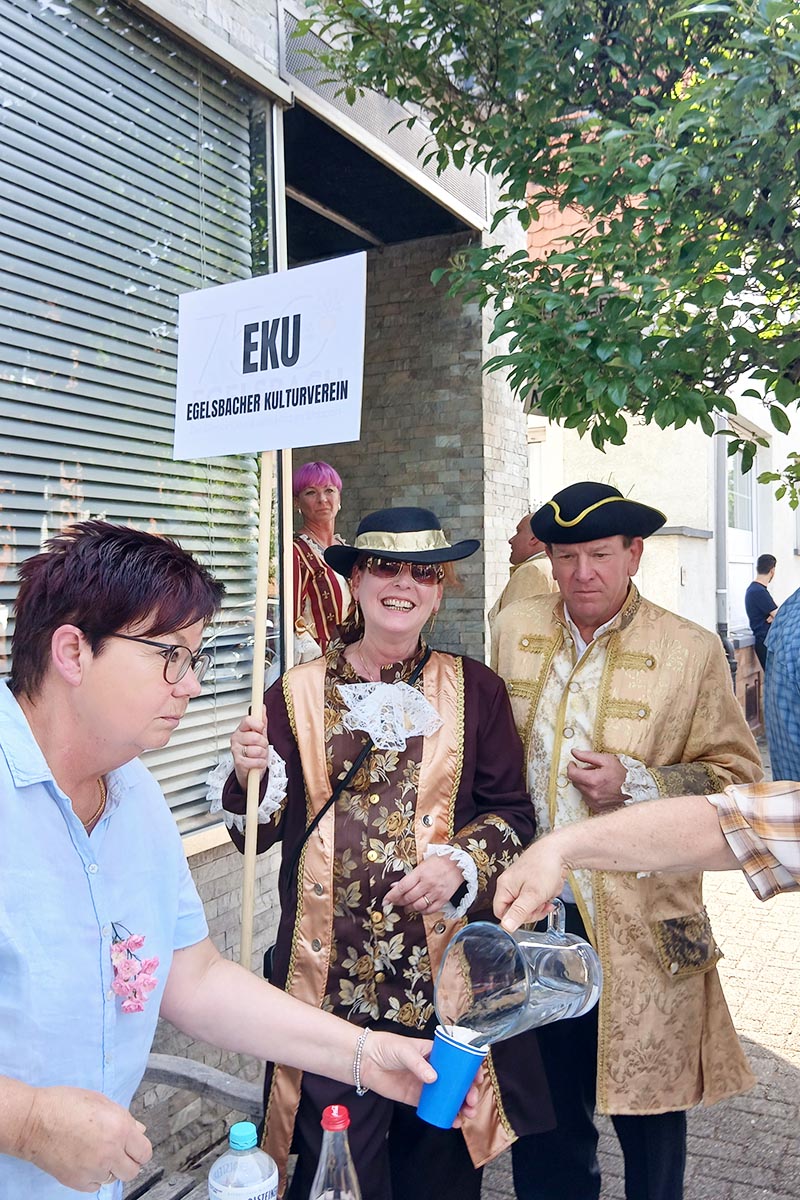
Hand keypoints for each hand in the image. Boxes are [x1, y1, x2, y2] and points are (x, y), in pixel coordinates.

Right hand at [18, 1086, 151, 1191]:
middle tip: (119, 1153)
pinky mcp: (77, 1182)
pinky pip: (95, 1187)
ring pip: (113, 1179)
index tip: (134, 1147)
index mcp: (120, 1128)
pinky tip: (85, 1162)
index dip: (140, 1149)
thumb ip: (123, 1117)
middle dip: (128, 1162)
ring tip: (97, 1154)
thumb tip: (138, 1130)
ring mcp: (93, 1170)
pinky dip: (93, 1178)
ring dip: (110, 1169)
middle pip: (133, 1171)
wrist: (33, 1121)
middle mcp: (110, 1152)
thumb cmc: (63, 1105)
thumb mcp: (100, 1101)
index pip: (144, 1152)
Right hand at [231, 704, 268, 789]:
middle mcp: (236, 739)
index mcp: (241, 729)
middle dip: (263, 743)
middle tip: (261, 746)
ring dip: (263, 754)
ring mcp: (236, 751)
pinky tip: (257, 763)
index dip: (258, 724)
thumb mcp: (260, 734)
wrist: (249, 769)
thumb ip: (261, 721)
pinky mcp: (239, 763)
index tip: (261, 729)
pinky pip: (257, 761)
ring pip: (257, 750)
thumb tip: (262, 707)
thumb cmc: (254, 750)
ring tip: (259, 755)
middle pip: (255, 736)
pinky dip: (261, 763)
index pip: (248, 720)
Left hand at [359, 1032, 479, 1124]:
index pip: (458, 1060)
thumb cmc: (386, 1047)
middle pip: (457, 1081)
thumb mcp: (404, 1050)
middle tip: (471, 1101)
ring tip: (466, 1114)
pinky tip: (453, 1121)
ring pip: (449, 1095)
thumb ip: (419, 1064)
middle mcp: (434, 1069)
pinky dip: (445, 1114)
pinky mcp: (416, 1098)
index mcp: (435, 1053)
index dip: (471, 1069)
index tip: (478, 1078)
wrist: (365, 1061)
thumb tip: (434, 1079)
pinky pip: (434, 1107)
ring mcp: (426, 1084)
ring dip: (460, 1105)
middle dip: (468, 1091)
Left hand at [383, 854, 464, 913]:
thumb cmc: (439, 861)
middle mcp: (428, 883)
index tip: (385, 901)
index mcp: (421, 872)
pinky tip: (419, 908)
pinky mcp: (444, 899)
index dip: (391, 895)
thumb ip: (409, 877)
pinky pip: (430, 910)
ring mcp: (436, 892)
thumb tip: (394, 886)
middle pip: (408, 898)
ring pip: (418, 906)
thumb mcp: (422, 864)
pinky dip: (422, 911)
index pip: (402, 887)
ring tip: (406, 907)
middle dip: (399, 902)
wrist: (459, 863)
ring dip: (409, 908)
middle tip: (395, 903)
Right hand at [493, 836, 563, 930]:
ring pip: (525, 906)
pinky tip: (549, 894)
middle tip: (540, 905)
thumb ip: (519, 912)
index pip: (500, 912)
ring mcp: (520, 884)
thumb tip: (505, 928)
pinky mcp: (530, 883)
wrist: (559, 850)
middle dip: (530, 911)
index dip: (514, 918)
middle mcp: (509, 885)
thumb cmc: (545, 867)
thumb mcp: (533, 894)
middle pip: (514, 910)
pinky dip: (542, 899)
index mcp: (504, 886)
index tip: (529, 914)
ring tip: (546, 898)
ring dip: (538, 906)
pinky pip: (533, 899)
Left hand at [567, 750, 626, 812]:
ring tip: (598, 779)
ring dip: (585, 783)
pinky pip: (587, 798)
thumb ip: (588, 756)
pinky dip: (590, 792)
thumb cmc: (623, 774)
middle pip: (575, 782)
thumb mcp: (606, 760)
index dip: (571, 767)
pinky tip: (600, 788)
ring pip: (581, 790)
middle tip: (591, 770)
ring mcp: (595, 802)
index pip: (572, 774)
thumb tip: (574, 752)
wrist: (636, 790)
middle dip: (580, 774)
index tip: (573, 763)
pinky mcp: (597, 808)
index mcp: (593, 780)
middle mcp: (592, 793)